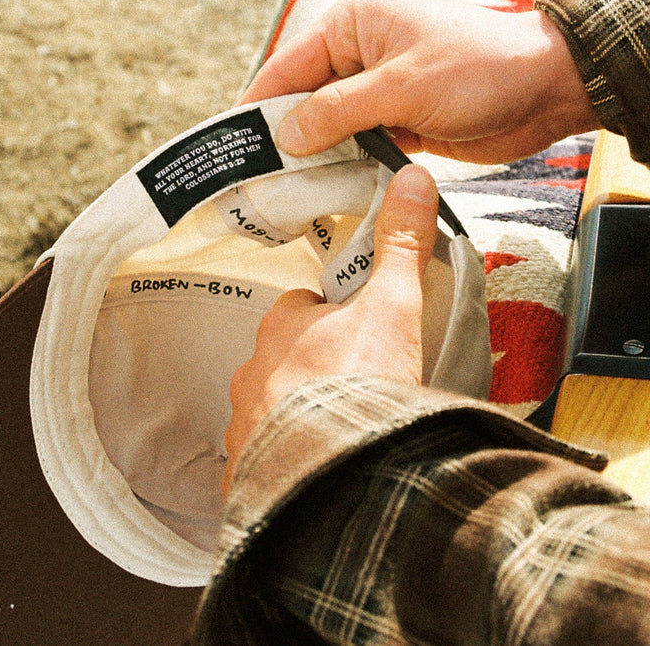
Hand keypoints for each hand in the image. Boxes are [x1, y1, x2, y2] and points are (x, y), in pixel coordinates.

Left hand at [222, 164, 437, 494]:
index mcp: (282, 324)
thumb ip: (402, 244)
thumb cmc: (361, 386)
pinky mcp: (245, 474)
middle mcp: (251, 370)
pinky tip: (319, 467)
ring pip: (272, 407)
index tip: (362, 335)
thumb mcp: (395, 306)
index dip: (335, 318)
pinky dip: (286, 461)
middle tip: (360, 386)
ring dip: (299, 414)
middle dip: (315, 368)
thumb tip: (412, 176)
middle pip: (286, 357)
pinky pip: (263, 459)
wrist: (336, 479)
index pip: (304, 307)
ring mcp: (244, 424)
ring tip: (345, 430)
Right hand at [243, 0, 598, 163]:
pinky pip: (360, 143)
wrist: (549, 87)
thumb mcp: (401, 86)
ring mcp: (381, 87)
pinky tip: (328, 193)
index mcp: (353, 23)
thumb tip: (284, 134)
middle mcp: (360, 51)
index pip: (288, 66)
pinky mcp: (401, 118)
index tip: (229, 146)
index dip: (257, 107)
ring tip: (283, 196)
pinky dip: (346, 165)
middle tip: (253, 182)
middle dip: (283, 137)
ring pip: (331, 125)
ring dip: (315, 156)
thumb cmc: (479, 67)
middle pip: (304, 98)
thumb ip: (338, 110)